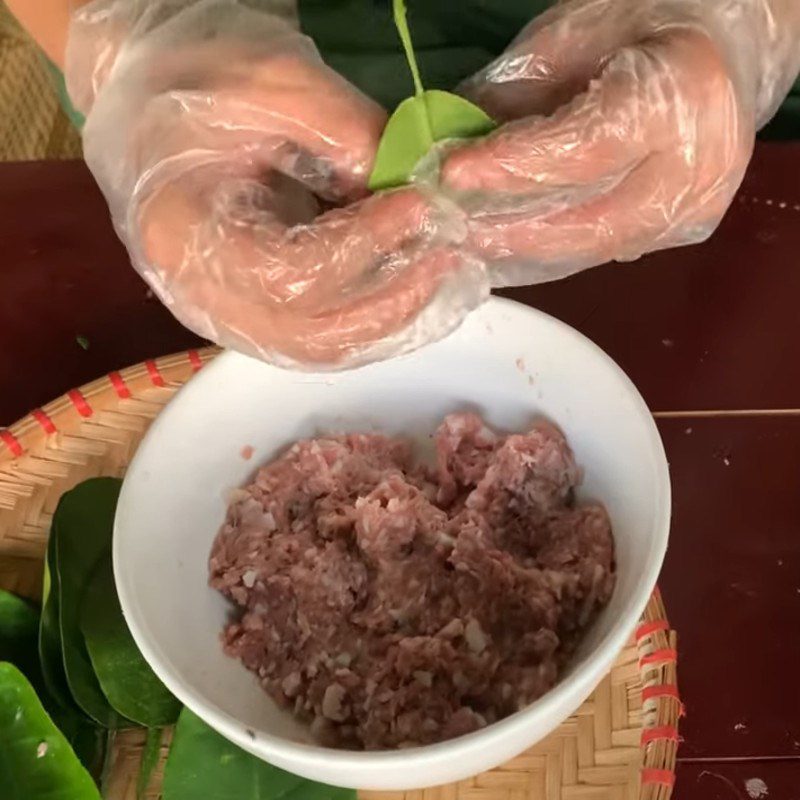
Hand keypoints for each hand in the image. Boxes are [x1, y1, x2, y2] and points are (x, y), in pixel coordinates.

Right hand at [70, 2, 483, 366]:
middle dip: (390, 299)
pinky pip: (321, 341)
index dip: (364, 245)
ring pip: (321, 350)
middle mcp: (201, 297)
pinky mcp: (254, 316)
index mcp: (182, 235)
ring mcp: (227, 316)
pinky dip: (372, 322)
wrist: (151, 104)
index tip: (419, 207)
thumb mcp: (267, 82)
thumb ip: (341, 132)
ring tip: (442, 275)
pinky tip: (412, 290)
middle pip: (310, 335)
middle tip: (448, 256)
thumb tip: (403, 190)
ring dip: (390, 320)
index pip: (289, 272)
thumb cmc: (197, 83)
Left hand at [441, 0, 798, 284]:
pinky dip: (541, 250)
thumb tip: (441, 149)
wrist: (720, 51)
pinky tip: (498, 244)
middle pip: (583, 220)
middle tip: (440, 224)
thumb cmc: (643, 24)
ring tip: (459, 239)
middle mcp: (697, 168)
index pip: (581, 148)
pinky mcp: (677, 234)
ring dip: (515, 248)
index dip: (510, 167)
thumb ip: (511, 98)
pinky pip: (596, 252)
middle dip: (501, 226)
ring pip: (585, 247)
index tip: (449, 174)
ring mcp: (691, 211)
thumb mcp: (571, 37)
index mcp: (682, 95)